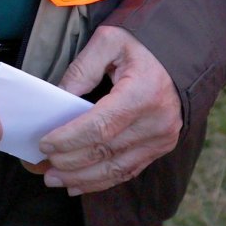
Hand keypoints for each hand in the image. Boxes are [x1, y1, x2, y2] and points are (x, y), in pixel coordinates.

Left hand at [36, 26, 181, 193]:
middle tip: (41, 166)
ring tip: (55, 180)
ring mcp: (162, 138)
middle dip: (70, 162)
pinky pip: (129, 169)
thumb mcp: (108, 41)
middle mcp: (156, 121)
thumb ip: (81, 70)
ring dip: (83, 178)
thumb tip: (57, 99)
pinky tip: (80, 184)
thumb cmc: (143, 44)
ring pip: (117, 167)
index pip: (100, 126)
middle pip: (106, 150)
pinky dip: (103, 180)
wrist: (184, 53)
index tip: (44, 144)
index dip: (69, 139)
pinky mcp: (162, 146)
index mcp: (143, 92)